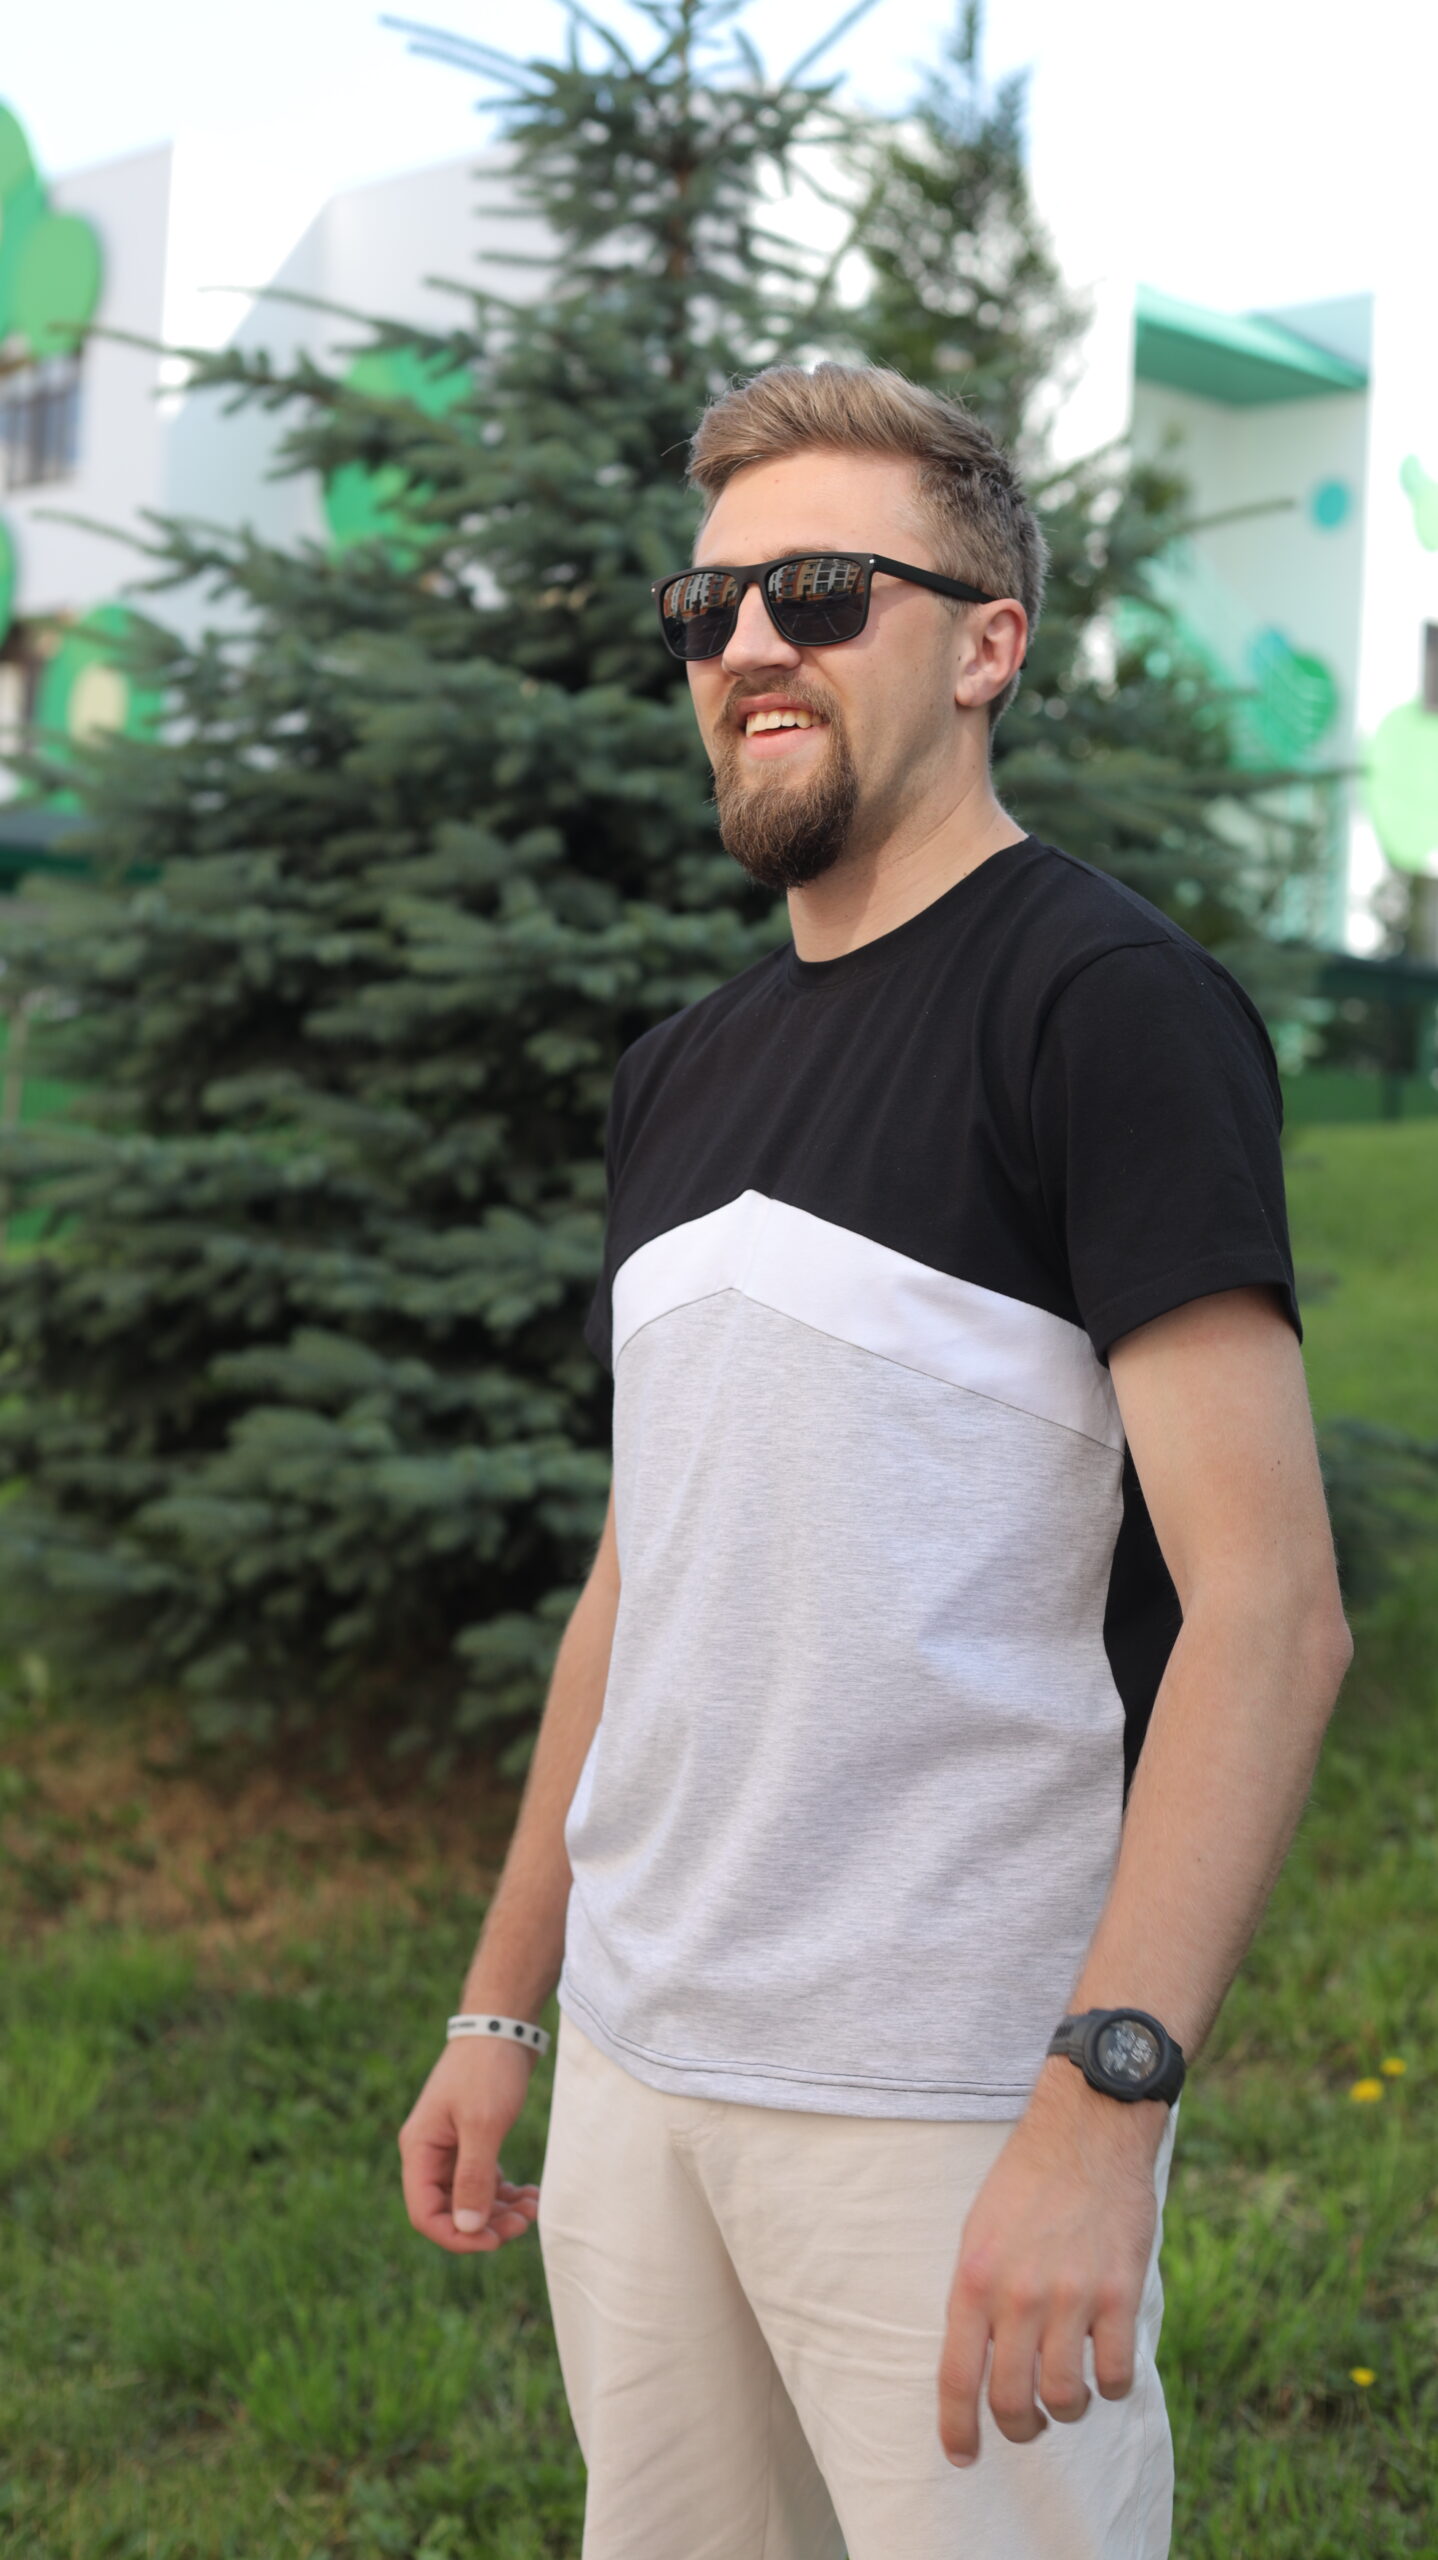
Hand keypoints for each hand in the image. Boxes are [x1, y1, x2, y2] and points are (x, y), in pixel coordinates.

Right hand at [398, 2037, 541, 2253]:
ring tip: (534, 2207)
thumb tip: (466, 2228)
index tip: (494, 2240)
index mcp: (420, 2150)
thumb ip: (473, 2177)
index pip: (426, 2214)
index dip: (457, 2236)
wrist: (503, 2025)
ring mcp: (451, 2147)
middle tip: (524, 2223)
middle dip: (485, 2224)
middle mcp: (430, 2153)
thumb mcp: (482, 2125)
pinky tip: (531, 2194)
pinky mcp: (472, 2140)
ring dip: (500, 2210)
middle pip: (450, 2210)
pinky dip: (505, 2192)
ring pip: (470, 2198)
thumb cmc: (488, 2070)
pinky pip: (484, 2180)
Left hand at [937, 2067, 1165, 2465]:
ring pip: (1065, 2398)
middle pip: (1012, 2402)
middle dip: (1018, 2429)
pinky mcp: (1118, 2294)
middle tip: (1027, 2426)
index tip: (963, 2456)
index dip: (957, 2428)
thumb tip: (979, 2362)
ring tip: (1068, 2394)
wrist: (1088, 2129)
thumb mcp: (979, 2231)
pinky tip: (1106, 2368)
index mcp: (973, 2279)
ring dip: (1066, 2409)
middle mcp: (1018, 2295)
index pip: (957, 2377)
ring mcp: (1071, 2297)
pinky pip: (1115, 2375)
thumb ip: (977, 2295)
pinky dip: (1111, 2386)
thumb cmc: (1028, 2180)